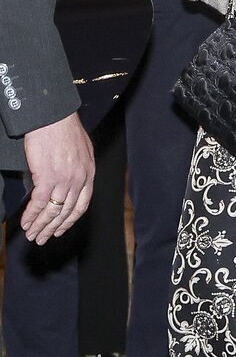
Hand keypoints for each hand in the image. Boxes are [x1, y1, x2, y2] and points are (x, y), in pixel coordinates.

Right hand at [21, 113, 94, 244]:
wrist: (53, 117)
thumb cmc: (64, 128)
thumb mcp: (81, 149)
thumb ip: (79, 167)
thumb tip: (71, 178)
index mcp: (88, 173)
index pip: (81, 205)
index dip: (70, 220)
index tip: (61, 229)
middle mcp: (79, 180)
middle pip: (66, 212)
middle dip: (53, 229)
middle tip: (42, 239)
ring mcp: (64, 180)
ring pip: (53, 211)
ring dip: (40, 226)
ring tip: (32, 235)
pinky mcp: (47, 177)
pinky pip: (39, 203)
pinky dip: (31, 215)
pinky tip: (25, 222)